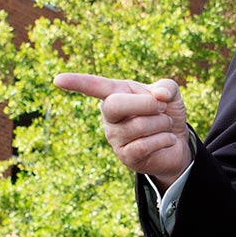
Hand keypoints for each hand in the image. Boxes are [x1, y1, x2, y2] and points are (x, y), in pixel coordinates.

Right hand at [52, 73, 191, 188]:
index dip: (77, 83)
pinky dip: (164, 139)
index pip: (94, 86)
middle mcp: (110, 116)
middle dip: (145, 103)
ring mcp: (115, 138)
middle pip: (115, 104)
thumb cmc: (166, 113)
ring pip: (139, 125)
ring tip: (165, 125)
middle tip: (161, 106)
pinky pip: (145, 145)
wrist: (178, 143)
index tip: (57, 80)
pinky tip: (167, 139)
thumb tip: (159, 95)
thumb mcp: (169, 94)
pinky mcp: (126, 156)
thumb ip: (166, 87)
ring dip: (162, 123)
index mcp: (116, 94)